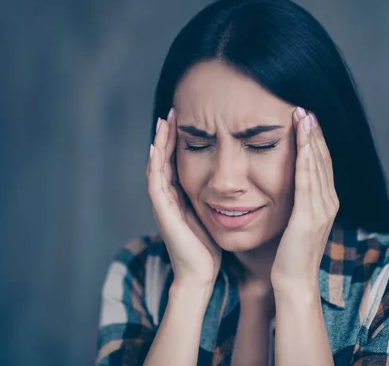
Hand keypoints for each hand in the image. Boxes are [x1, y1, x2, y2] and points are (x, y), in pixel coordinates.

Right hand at [147, 108, 221, 287]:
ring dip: (159, 144)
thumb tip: (233, 183)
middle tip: (172, 111)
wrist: (201, 275)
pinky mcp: (163, 213)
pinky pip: (156, 184)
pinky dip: (155, 165)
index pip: (175, 161)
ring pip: (157, 167)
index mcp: (179, 197)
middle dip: (167, 136)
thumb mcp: (212, 216)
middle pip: (163, 159)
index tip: (185, 119)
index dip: (178, 141)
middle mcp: (168, 198)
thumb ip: (213, 199)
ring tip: (164, 121)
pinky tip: (157, 147)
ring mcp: (163, 205)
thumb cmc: (208, 249)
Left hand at [270, 107, 338, 290]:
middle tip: (305, 108)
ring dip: (311, 139)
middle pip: (323, 160)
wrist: (292, 282)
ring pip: (318, 166)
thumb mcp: (294, 222)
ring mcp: (321, 210)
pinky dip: (307, 160)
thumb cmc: (288, 255)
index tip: (306, 118)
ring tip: (304, 115)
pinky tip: (304, 142)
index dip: (315, 140)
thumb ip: (296, 202)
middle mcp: (328, 203)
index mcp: (325, 203)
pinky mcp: (309, 217)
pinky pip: (308, 182)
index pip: (322, 164)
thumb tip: (286, 184)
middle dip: (314, 133)